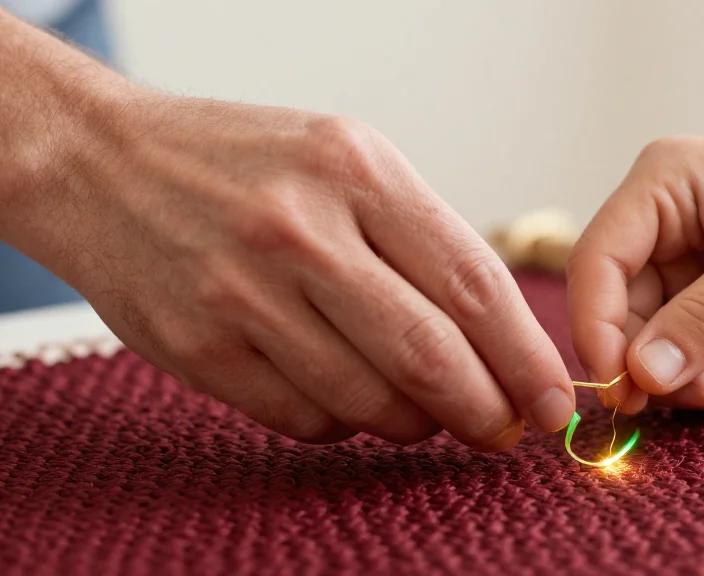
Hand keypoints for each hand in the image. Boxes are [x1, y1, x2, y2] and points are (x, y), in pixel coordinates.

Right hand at [5, 84, 574, 447]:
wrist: (103, 164)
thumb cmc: (242, 162)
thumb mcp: (346, 158)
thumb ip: (421, 239)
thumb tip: (495, 340)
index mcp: (357, 171)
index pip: (473, 285)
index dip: (525, 357)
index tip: (551, 400)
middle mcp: (302, 232)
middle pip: (429, 356)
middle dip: (485, 410)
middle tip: (504, 428)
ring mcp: (243, 294)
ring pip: (369, 402)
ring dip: (416, 422)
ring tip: (425, 410)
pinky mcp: (199, 349)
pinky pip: (306, 419)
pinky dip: (345, 423)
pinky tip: (346, 395)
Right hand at [567, 136, 703, 412]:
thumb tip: (641, 376)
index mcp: (662, 189)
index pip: (598, 262)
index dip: (597, 326)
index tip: (618, 385)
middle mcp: (667, 234)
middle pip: (626, 318)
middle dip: (664, 364)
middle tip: (703, 393)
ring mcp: (697, 279)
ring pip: (667, 353)